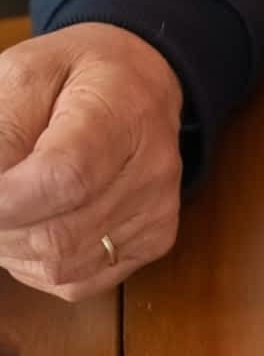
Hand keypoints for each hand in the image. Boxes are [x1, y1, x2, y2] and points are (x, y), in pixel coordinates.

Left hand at [0, 23, 182, 300]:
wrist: (143, 84)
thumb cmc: (74, 74)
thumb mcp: (22, 74)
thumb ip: (1, 130)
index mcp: (120, 115)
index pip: (65, 178)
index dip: (6, 202)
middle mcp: (151, 172)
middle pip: (58, 235)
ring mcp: (156, 214)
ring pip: (62, 266)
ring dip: (12, 249)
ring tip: (4, 213)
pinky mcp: (153, 241)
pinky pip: (78, 282)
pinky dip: (37, 265)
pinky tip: (31, 228)